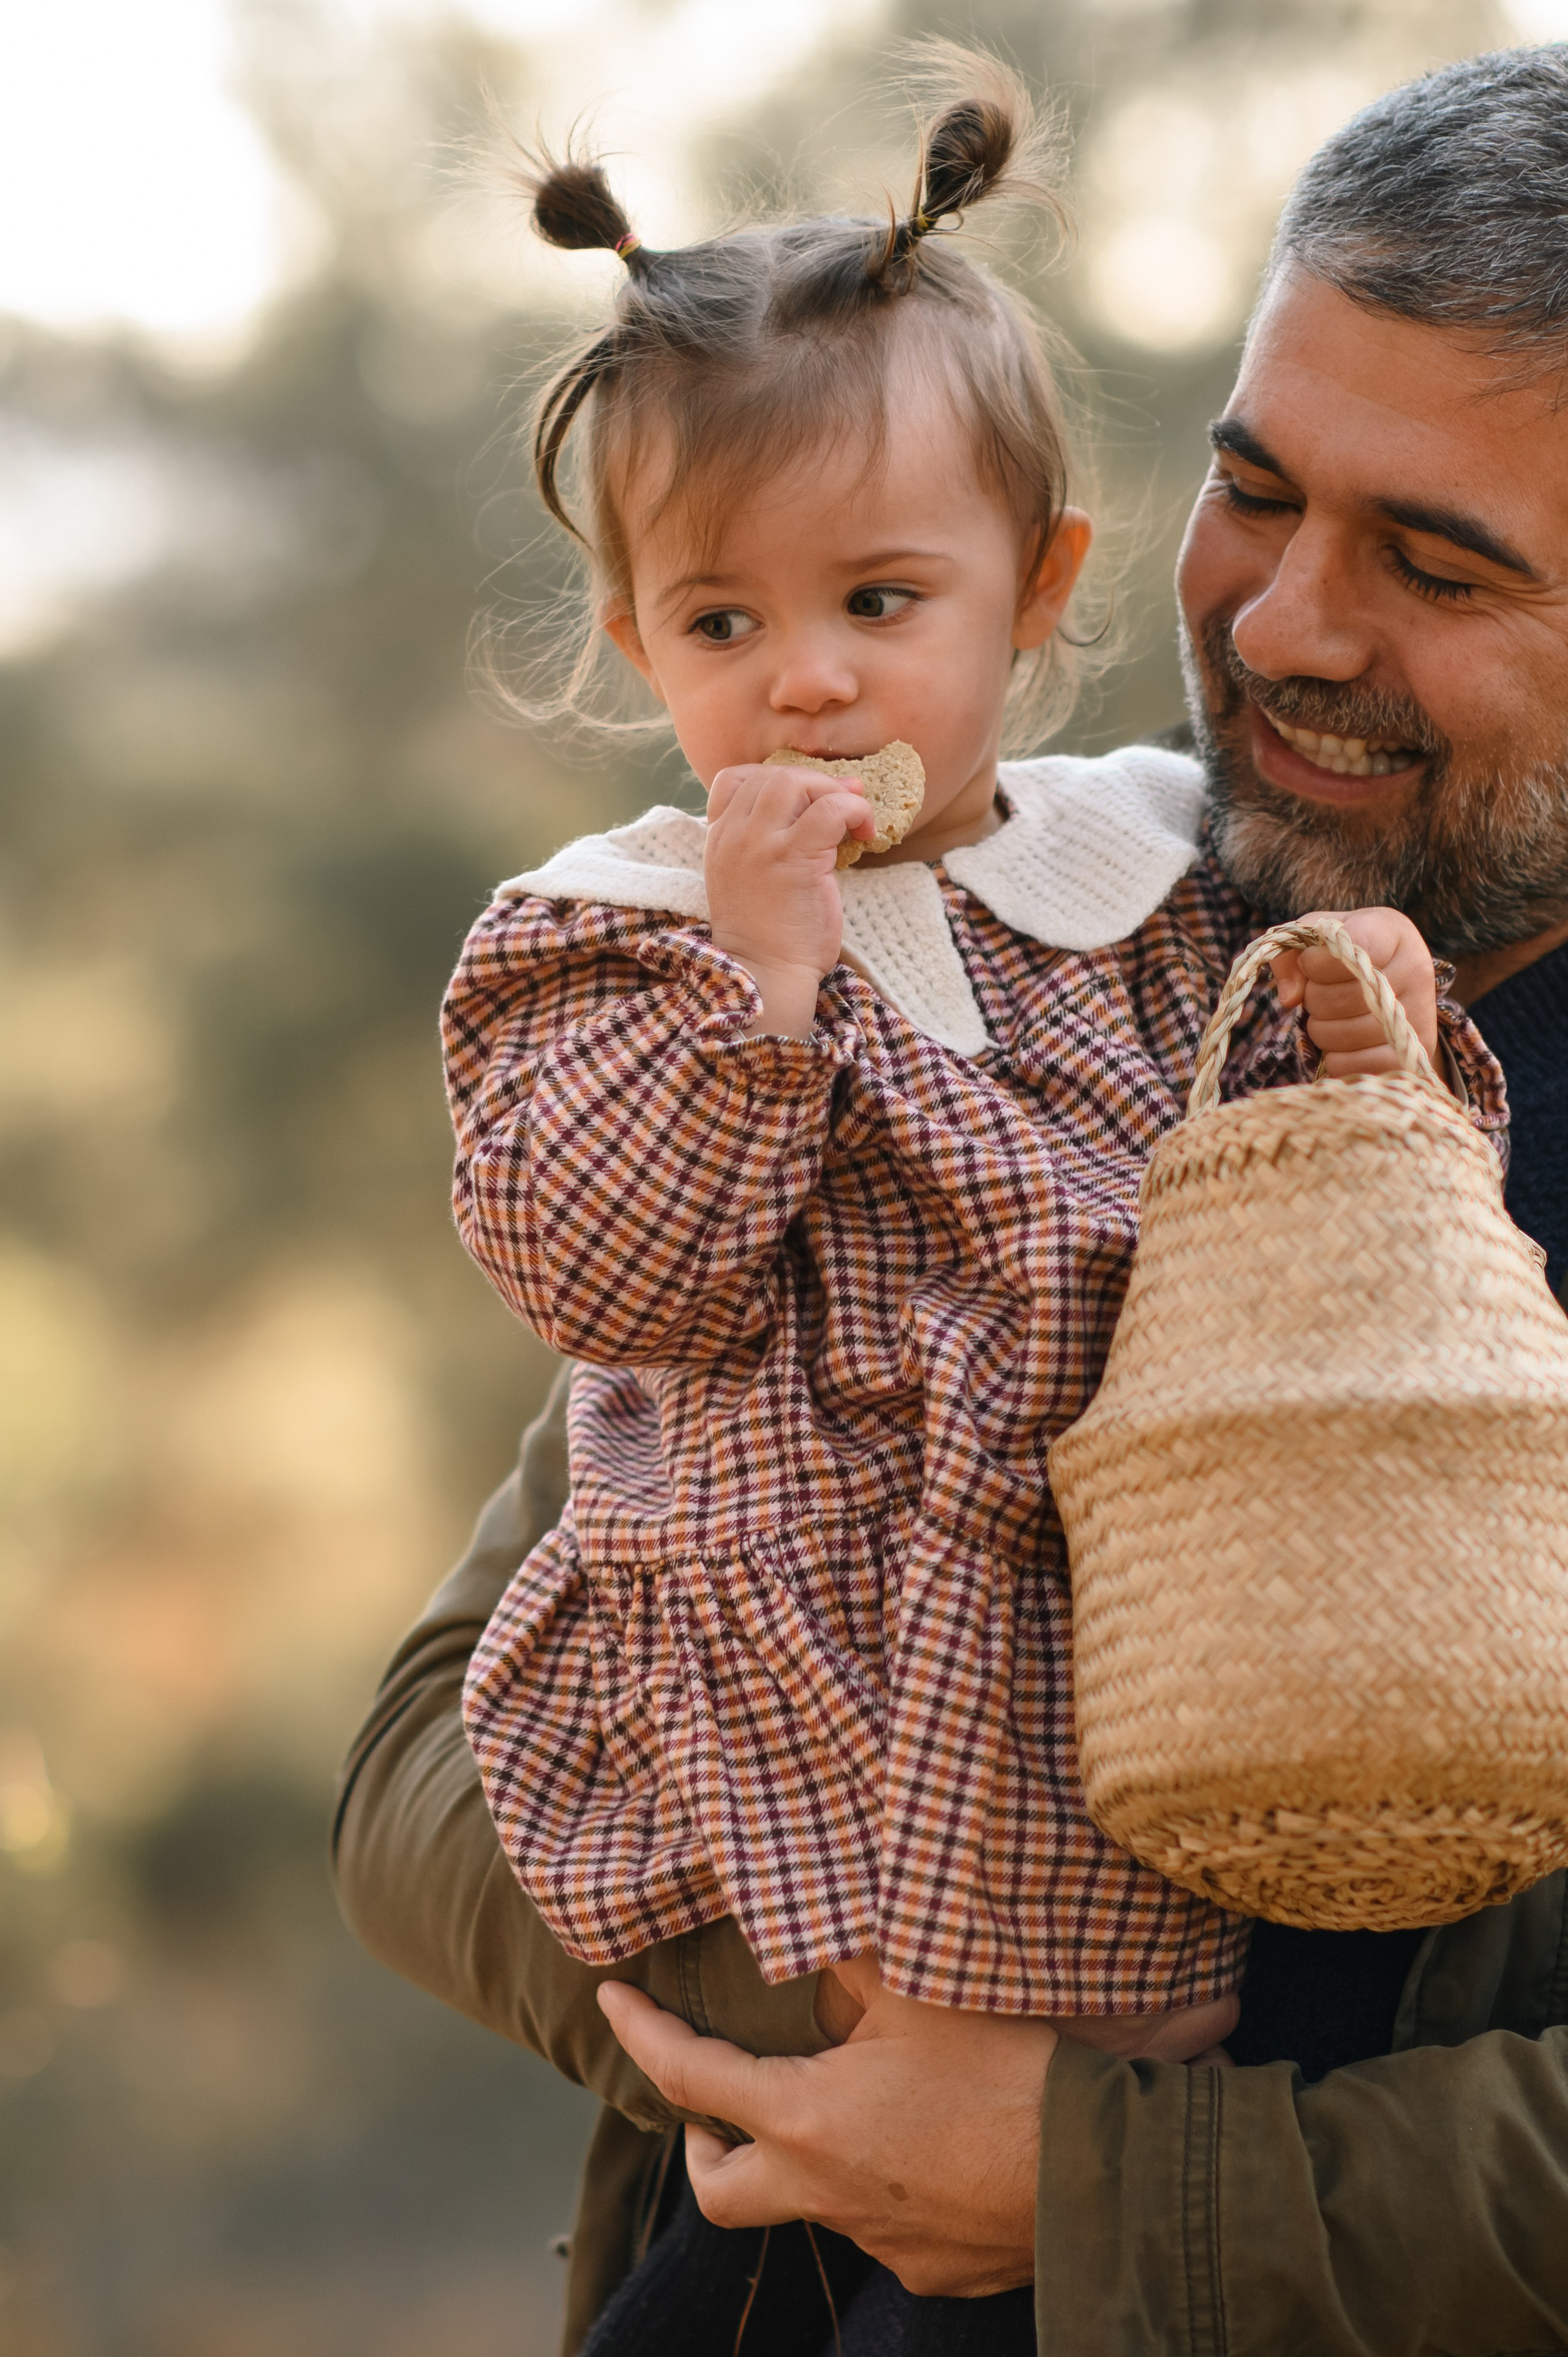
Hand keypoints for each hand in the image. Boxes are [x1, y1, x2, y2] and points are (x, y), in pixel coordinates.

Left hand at [598, 1963, 1052, 2295]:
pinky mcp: (933, 2271)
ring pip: (813, 2205)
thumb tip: (802, 1912)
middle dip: (702, 2150)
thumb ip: (846, 1953)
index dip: (642, 2033)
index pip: (692, 2075)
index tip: (610, 2000)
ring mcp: (879, 2243)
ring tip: (848, 2106)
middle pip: (722, 2192)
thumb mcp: (917, 1986)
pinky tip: (927, 2149)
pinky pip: (887, 2230)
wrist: (1097, 2171)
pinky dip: (886, 2187)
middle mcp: (826, 2194)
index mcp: (806, 2119)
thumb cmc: (1005, 2067)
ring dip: (811, 2159)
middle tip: (707, 2110)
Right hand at [705, 764, 874, 1037]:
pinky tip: (865, 833)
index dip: (773, 779)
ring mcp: (761, 844)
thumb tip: (816, 804)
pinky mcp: (795, 857)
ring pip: (796, 783)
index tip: (803, 801)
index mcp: (719, 841)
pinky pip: (831, 809)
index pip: (734, 779)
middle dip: (813, 782)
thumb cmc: (766, 937)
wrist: (766, 975)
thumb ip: (764, 845)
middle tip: (840, 804)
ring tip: (851, 819)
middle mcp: (734, 836)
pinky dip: (855, 811)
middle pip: (772, 776)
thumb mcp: (747, 882)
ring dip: (832, 792)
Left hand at [1271, 907, 1441, 1079]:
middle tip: (1321, 995)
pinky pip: (1358, 1065)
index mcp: (1391, 932)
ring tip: (1334, 1017)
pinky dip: (1338, 1060)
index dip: (1316, 962)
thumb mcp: (1318, 941)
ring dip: (1323, 1031)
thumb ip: (1291, 954)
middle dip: (1314, 1000)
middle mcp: (1415, 969)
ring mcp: (1419, 1014)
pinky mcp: (1415, 1053)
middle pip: (1339, 997)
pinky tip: (1343, 1045)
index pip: (1349, 947)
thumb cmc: (1347, 958)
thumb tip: (1289, 997)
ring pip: (1343, 1035)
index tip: (1309, 962)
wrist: (1395, 991)